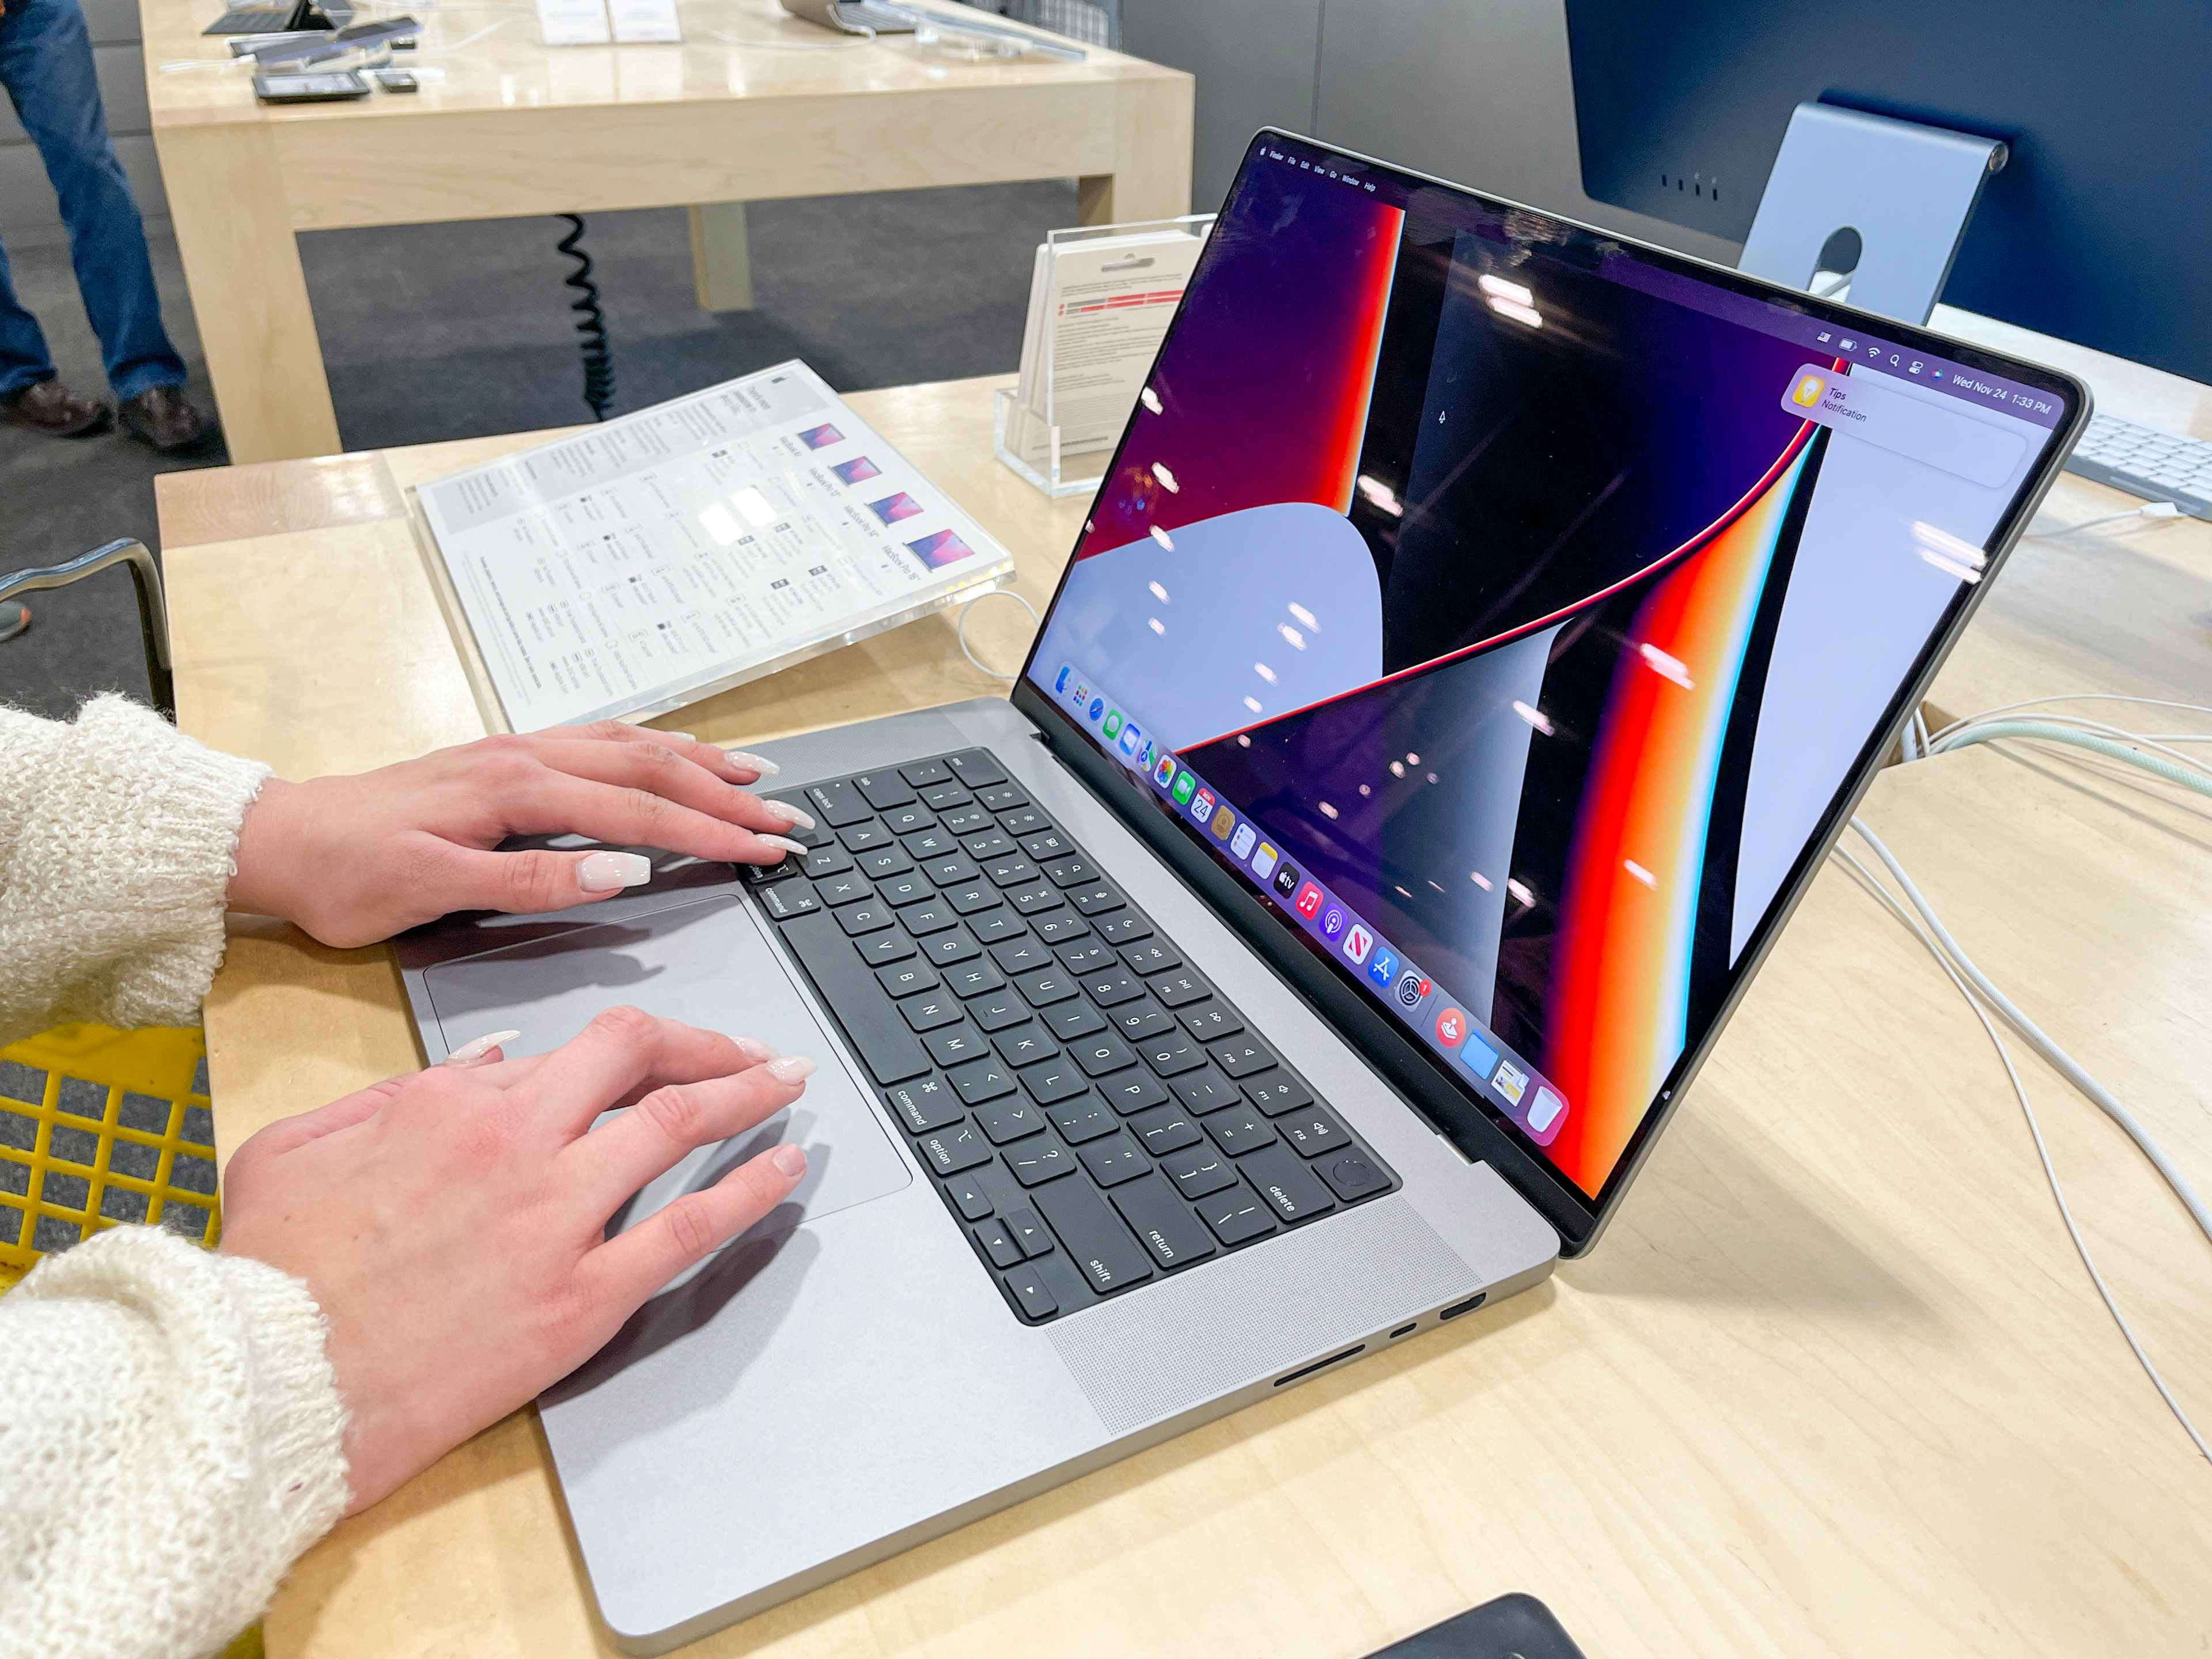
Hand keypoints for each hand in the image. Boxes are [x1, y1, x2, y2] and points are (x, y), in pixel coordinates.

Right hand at [219, 1008, 814, 1512]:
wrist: (275, 1379)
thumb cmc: (276, 1269)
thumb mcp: (301, 1143)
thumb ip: (400, 1091)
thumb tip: (492, 1062)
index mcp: (455, 1102)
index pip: (578, 1048)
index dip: (642, 1043)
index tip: (673, 1049)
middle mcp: (520, 1144)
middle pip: (644, 1063)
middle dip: (715, 1049)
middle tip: (759, 1054)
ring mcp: (558, 1219)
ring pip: (679, 1128)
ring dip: (748, 1097)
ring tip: (790, 1086)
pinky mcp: (582, 1298)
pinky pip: (689, 1228)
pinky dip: (749, 1190)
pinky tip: (784, 1167)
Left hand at [227, 723, 808, 946]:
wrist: (283, 839)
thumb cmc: (352, 875)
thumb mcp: (433, 890)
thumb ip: (531, 879)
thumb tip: (623, 872)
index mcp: (517, 790)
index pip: (638, 813)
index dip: (711, 833)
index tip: (768, 851)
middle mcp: (527, 757)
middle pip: (651, 769)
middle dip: (728, 795)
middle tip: (789, 822)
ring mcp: (519, 750)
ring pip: (632, 745)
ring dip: (702, 761)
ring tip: (760, 776)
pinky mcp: (509, 756)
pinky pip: (602, 740)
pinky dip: (656, 746)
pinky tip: (679, 754)